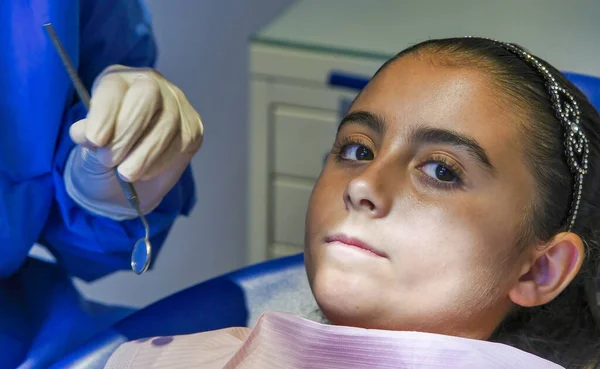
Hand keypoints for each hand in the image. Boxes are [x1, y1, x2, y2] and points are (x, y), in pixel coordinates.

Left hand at [64, 65, 203, 219]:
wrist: (126, 182)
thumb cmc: (103, 159)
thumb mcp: (86, 151)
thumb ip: (87, 139)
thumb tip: (85, 132)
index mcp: (117, 81)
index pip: (114, 87)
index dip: (105, 112)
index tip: (95, 140)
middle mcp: (149, 84)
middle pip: (146, 95)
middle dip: (127, 131)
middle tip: (109, 159)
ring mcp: (175, 104)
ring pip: (167, 122)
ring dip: (144, 153)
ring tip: (125, 174)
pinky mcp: (192, 127)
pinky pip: (182, 142)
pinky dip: (161, 161)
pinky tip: (146, 172)